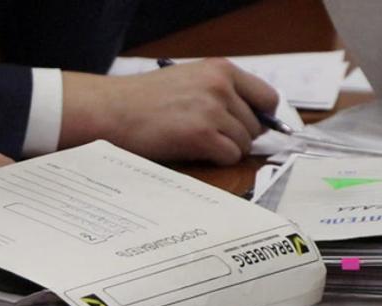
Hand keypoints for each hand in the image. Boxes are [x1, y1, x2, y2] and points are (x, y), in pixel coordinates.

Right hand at [59, 58, 278, 164]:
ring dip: (226, 149)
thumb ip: (221, 92)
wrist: (113, 110)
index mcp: (220, 69)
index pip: (267, 97)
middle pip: (255, 126)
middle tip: (212, 138)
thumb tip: (254, 119)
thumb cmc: (145, 99)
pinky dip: (217, 159)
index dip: (261, 117)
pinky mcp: (202, 136)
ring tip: (197, 143)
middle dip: (239, 137)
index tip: (251, 128)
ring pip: (243, 144)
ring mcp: (212, 111)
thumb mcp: (189, 80)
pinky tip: (195, 151)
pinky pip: (229, 156)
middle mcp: (220, 87)